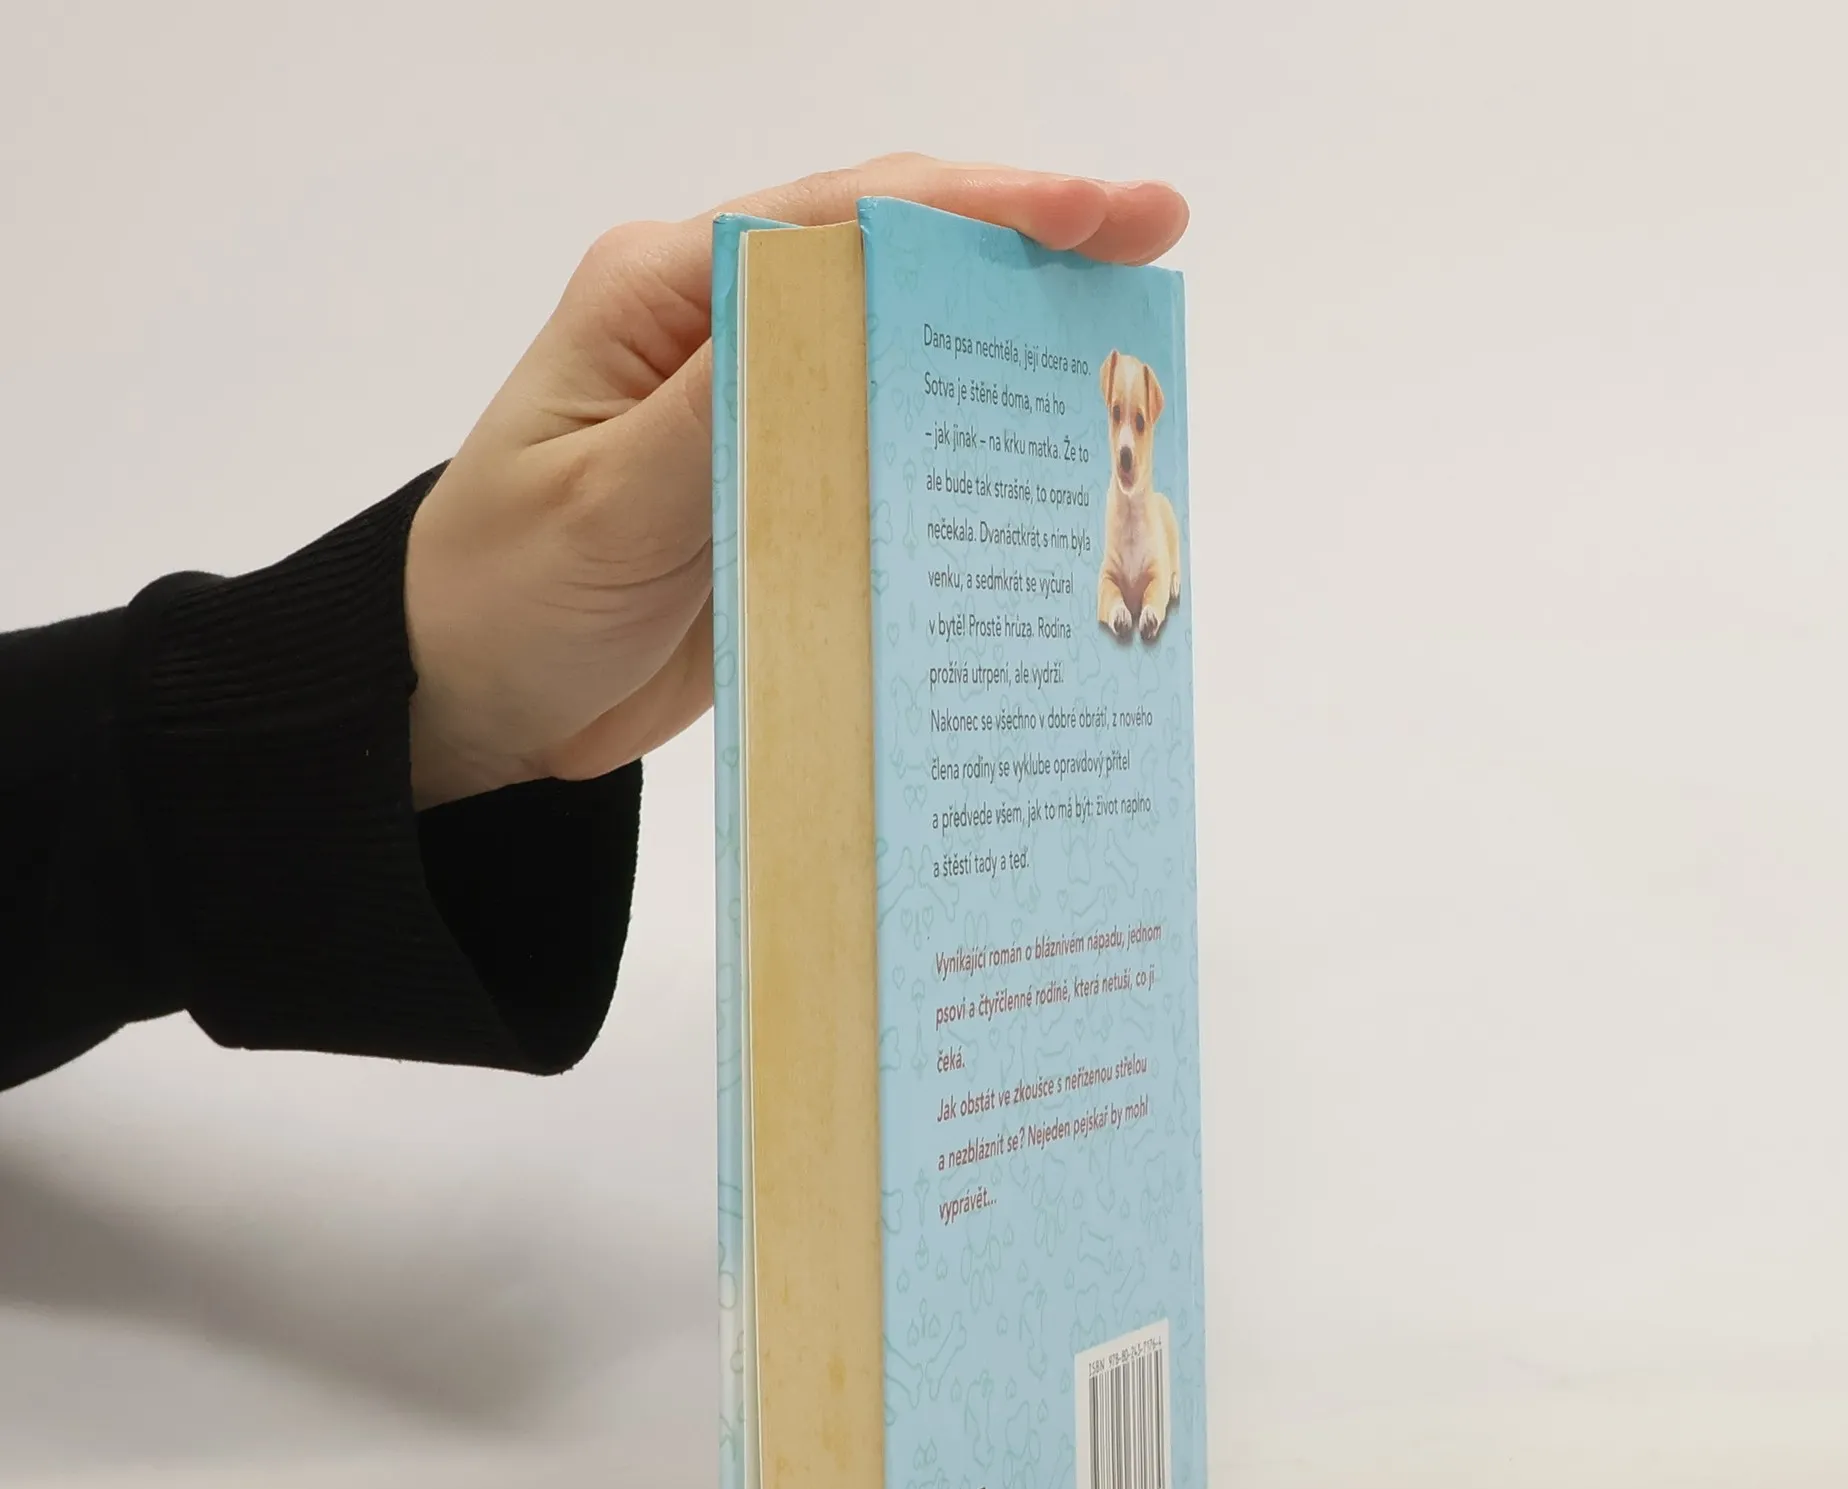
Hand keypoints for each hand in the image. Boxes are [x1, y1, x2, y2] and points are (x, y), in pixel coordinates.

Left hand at [402, 155, 1188, 807]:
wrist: (471, 702)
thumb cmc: (504, 594)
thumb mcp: (600, 508)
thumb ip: (717, 416)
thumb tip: (839, 318)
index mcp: (663, 295)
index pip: (838, 221)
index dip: (975, 206)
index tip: (1093, 212)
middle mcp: (720, 333)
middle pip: (892, 263)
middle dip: (1024, 247)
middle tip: (1154, 246)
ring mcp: (759, 413)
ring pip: (904, 354)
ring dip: (1008, 343)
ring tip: (1129, 344)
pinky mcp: (781, 492)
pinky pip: (888, 455)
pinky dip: (965, 447)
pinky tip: (1040, 460)